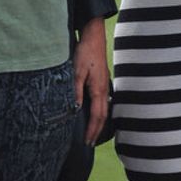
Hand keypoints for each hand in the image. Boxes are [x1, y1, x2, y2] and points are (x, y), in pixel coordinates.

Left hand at [73, 18, 109, 144]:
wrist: (94, 38)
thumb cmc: (85, 52)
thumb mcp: (77, 71)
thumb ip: (76, 91)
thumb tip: (74, 109)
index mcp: (98, 89)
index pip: (97, 116)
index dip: (92, 130)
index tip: (87, 141)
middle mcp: (105, 89)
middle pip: (103, 116)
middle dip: (97, 131)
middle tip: (90, 143)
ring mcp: (105, 85)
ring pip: (105, 109)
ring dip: (99, 123)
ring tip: (93, 133)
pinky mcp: (103, 81)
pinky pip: (104, 102)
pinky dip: (100, 113)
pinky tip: (96, 114)